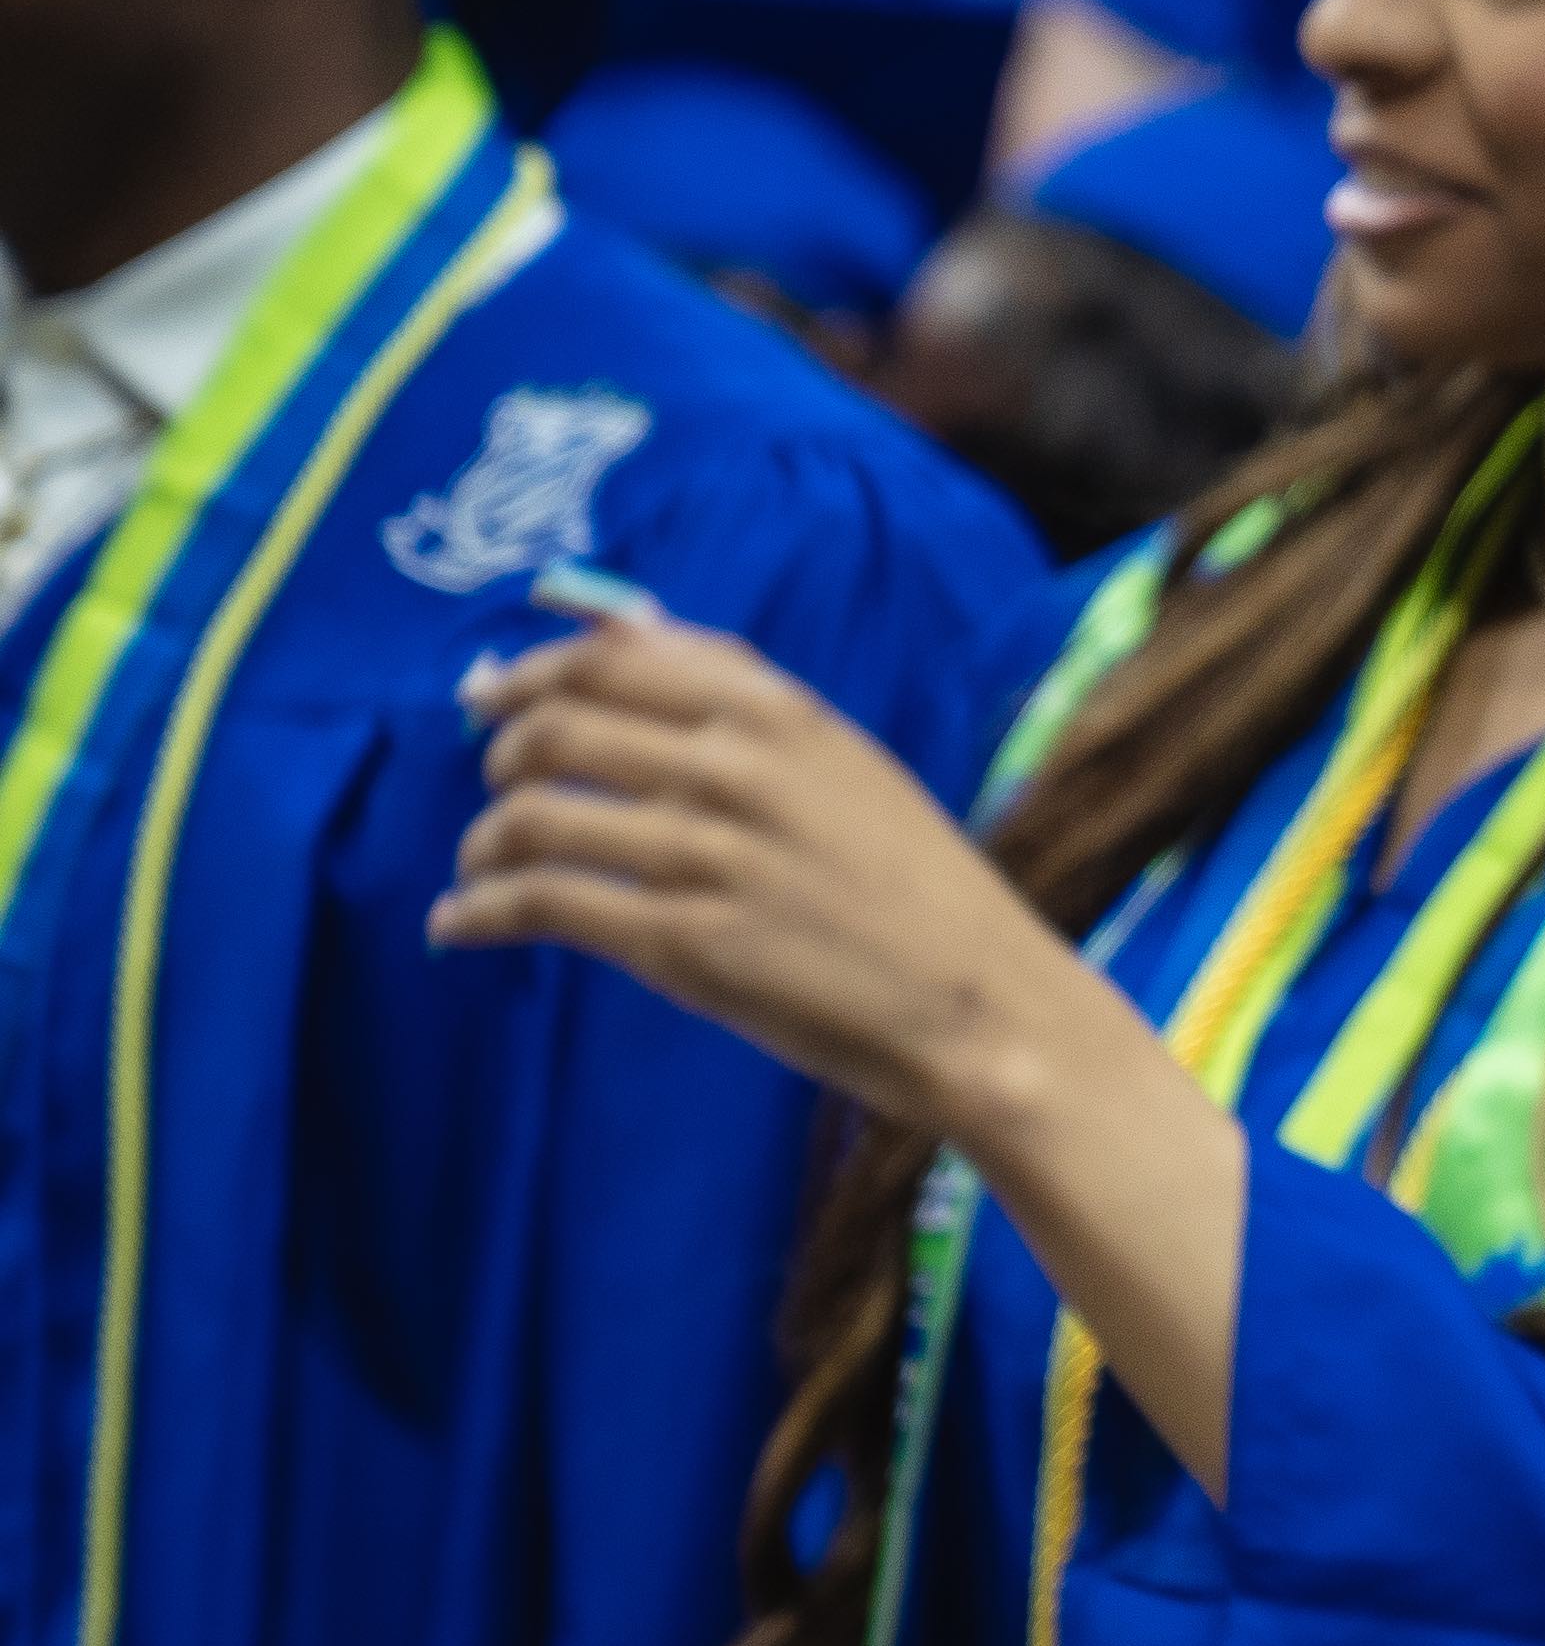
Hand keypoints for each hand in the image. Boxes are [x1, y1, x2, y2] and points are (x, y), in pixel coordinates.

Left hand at [439, 600, 1096, 1141]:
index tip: (493, 697)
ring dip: (481, 843)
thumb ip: (746, 708)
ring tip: (479, 868)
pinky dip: (477, 912)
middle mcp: (737, 770)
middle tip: (495, 786)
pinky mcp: (680, 945)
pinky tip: (459, 926)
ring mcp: (706, 856)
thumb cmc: (920, 891)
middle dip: (501, 755)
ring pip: (534, 817)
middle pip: (556, 729)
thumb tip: (622, 638)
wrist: (983, 1007)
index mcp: (783, 715)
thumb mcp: (848, 769)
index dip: (534, 670)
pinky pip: (541, 905)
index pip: (615, 658)